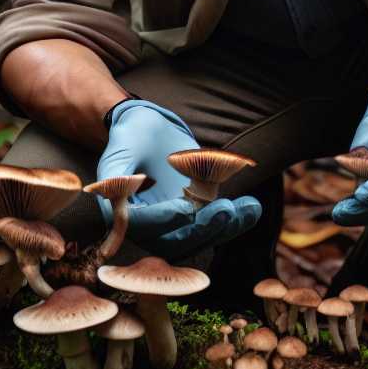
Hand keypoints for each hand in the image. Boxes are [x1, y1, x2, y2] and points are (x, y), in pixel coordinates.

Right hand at [96, 100, 261, 258]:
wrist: (149, 128)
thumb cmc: (130, 136)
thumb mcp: (119, 150)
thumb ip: (115, 175)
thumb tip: (116, 195)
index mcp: (126, 215)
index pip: (146, 225)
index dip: (166, 219)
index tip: (185, 208)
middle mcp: (152, 226)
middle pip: (177, 239)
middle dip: (203, 228)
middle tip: (224, 210)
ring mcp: (178, 222)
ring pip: (202, 235)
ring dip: (226, 226)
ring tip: (246, 208)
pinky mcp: (199, 213)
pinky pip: (218, 222)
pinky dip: (237, 218)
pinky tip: (251, 207)